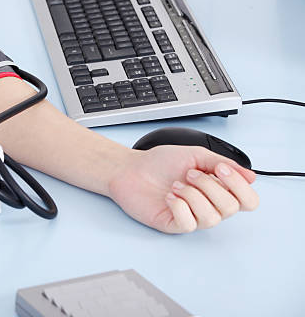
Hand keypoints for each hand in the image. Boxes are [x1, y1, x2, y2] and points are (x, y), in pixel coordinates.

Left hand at [109, 146, 257, 233]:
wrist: (130, 169)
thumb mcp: (194, 155)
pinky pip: (188, 224)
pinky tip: (169, 196)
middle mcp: (207, 205)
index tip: (220, 170)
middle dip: (209, 186)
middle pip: (231, 208)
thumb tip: (250, 176)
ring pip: (211, 218)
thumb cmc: (159, 162)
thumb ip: (222, 163)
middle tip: (189, 174)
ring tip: (176, 185)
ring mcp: (191, 217)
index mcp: (216, 189)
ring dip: (193, 196)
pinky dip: (180, 206)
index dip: (240, 187)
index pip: (247, 200)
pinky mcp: (173, 225)